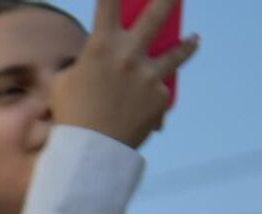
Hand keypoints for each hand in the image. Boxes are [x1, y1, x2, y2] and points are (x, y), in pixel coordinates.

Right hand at [54, 0, 199, 147]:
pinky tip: (141, 112)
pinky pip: (159, 93)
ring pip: (175, 53)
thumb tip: (94, 63)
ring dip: (187, 45)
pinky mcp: (161, 98)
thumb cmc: (71, 116)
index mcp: (101, 46)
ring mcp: (149, 76)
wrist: (91, 151)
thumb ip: (82, 65)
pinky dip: (151, 100)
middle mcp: (129, 55)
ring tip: (195, 38)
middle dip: (169, 0)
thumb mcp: (65, 83)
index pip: (109, 3)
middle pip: (156, 16)